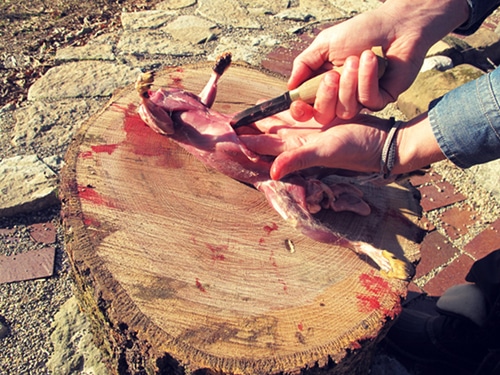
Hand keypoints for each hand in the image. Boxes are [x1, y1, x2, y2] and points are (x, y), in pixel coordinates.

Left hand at [239, 111, 392, 179]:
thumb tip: (272, 174)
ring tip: (247, 114)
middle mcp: (298, 142)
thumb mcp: (326, 152)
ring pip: (279, 125)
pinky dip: (285, 110)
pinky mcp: (320, 122)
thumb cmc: (356, 149)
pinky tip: (277, 107)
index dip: (242, 143)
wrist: (382, 143)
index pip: (261, 147)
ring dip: (263, 120)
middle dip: (248, 130)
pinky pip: (296, 115)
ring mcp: (308, 132)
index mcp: (294, 149)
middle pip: (266, 136)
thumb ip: (298, 159)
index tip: (221, 138)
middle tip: (228, 123)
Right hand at [288, 0, 470, 123]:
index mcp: (324, 83)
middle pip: (324, 115)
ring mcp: (360, 100)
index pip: (307, 108)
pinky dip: (367, 78)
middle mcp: (341, 95)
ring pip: (346, 110)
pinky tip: (372, 60)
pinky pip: (367, 101)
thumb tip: (290, 86)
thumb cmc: (363, 31)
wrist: (397, 25)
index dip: (301, 111)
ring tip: (357, 58)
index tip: (298, 105)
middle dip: (326, 96)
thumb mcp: (325, 43)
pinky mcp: (381, 100)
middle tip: (332, 75)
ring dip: (350, 82)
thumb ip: (304, 64)